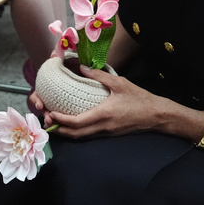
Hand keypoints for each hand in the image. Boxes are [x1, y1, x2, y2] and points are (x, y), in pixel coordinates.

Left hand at [34, 65, 164, 135]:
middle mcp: (102, 127)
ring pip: (81, 137)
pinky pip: (89, 135)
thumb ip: (99, 75)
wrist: (156, 115)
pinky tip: (72, 123)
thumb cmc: (139, 98)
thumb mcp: (119, 83)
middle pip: (75, 135)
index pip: (76, 122)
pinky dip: (77, 131)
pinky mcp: (109, 133)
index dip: (61, 120)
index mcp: (103, 114)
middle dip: (59, 129)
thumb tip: (81, 67)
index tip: (50, 113)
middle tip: (46, 120)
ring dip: (67, 132)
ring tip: (54, 122)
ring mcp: (106, 133)